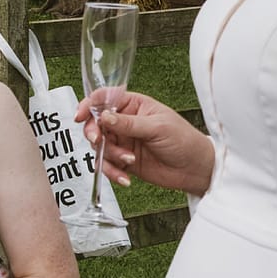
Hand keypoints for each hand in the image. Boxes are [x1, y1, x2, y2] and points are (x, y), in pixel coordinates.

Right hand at [73, 89, 214, 194]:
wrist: (195, 169)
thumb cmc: (184, 140)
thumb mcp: (157, 127)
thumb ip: (128, 123)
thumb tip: (103, 117)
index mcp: (133, 105)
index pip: (104, 99)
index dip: (89, 105)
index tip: (80, 116)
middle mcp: (125, 122)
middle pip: (95, 124)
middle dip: (95, 135)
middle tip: (99, 142)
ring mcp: (123, 142)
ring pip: (100, 147)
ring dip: (110, 156)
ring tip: (129, 161)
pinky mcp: (123, 161)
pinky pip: (107, 165)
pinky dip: (112, 172)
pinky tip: (125, 178)